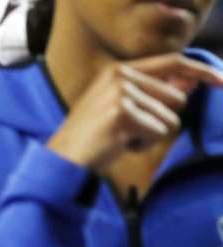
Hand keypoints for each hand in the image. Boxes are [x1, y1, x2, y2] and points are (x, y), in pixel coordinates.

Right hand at [47, 54, 222, 172]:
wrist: (62, 160)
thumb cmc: (92, 140)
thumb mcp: (124, 110)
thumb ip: (156, 94)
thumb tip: (190, 82)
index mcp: (118, 71)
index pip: (172, 62)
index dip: (201, 71)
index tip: (221, 80)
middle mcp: (120, 76)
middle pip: (176, 97)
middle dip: (161, 120)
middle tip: (129, 132)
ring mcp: (121, 94)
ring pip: (168, 118)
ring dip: (150, 136)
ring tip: (120, 140)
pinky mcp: (124, 114)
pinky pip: (157, 132)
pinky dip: (142, 145)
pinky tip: (118, 146)